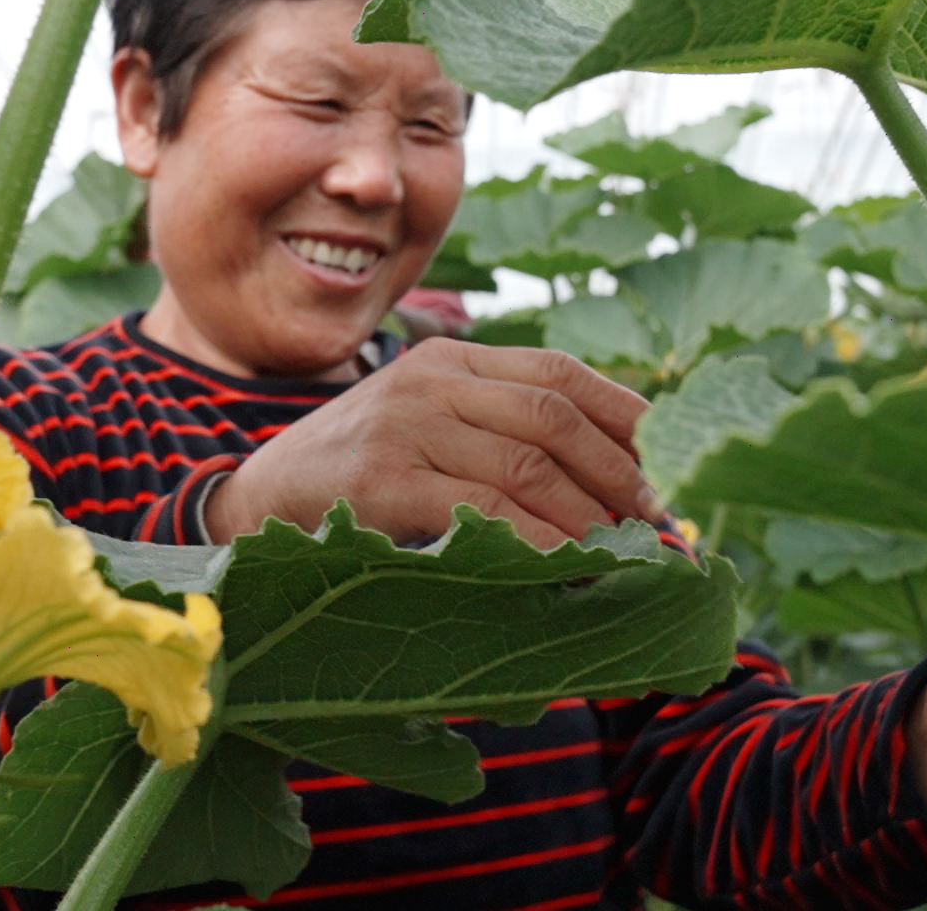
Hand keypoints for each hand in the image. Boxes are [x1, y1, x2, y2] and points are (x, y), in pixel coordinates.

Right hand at [204, 338, 659, 546]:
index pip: (561, 373)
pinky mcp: (381, 482)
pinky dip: (539, 541)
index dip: (627, 418)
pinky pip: (484, 510)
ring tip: (624, 551)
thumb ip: (496, 431)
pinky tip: (567, 566)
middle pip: (554, 415)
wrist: (254, 502)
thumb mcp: (426, 428)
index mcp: (450, 361)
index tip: (672, 466)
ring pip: (527, 464)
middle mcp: (430, 381)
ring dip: (589, 514)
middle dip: (621, 472)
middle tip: (661, 522)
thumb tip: (610, 479)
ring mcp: (403, 428)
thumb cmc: (356, 475)